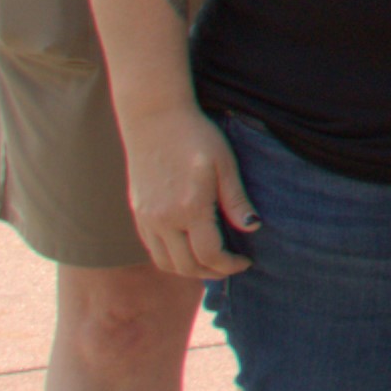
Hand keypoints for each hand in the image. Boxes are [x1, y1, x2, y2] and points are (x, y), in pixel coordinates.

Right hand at [119, 104, 249, 279]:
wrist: (154, 118)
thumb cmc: (195, 136)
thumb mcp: (225, 164)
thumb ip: (236, 200)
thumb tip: (252, 227)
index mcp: (189, 207)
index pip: (210, 254)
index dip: (230, 265)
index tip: (245, 261)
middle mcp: (163, 218)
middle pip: (186, 266)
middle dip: (212, 272)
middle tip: (231, 266)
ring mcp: (147, 217)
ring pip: (165, 262)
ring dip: (189, 270)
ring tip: (211, 262)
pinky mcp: (138, 212)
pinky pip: (152, 248)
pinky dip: (171, 258)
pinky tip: (188, 248)